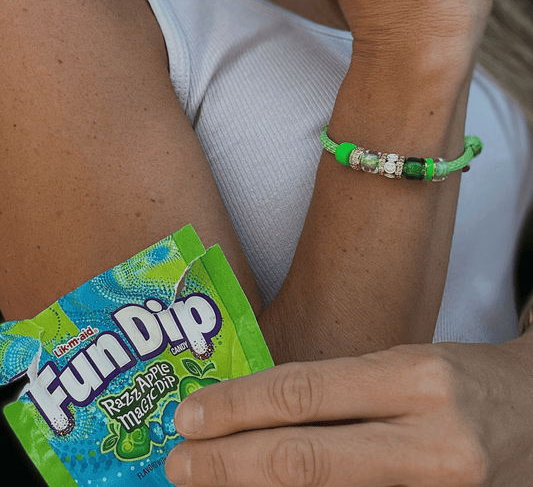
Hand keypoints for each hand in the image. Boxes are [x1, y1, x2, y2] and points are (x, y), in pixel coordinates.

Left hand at [165, 342, 532, 485]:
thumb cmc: (465, 381)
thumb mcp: (405, 365)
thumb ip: (341, 392)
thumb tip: (260, 413)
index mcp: (416, 378)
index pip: (304, 391)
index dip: (238, 407)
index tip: (190, 416)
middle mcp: (433, 440)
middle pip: (304, 459)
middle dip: (228, 465)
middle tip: (179, 465)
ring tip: (211, 484)